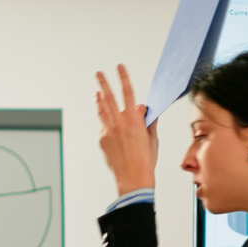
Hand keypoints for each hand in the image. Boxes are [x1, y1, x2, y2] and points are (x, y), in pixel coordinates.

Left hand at [95, 64, 159, 194]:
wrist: (133, 179)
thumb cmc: (146, 161)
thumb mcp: (152, 139)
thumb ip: (147, 122)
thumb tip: (144, 110)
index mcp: (134, 120)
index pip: (128, 92)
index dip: (123, 77)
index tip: (119, 67)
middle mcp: (119, 122)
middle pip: (108, 97)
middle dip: (103, 83)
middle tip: (98, 73)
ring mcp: (108, 131)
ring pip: (101, 110)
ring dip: (99, 99)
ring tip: (96, 92)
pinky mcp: (102, 140)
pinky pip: (103, 127)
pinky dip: (106, 123)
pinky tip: (110, 126)